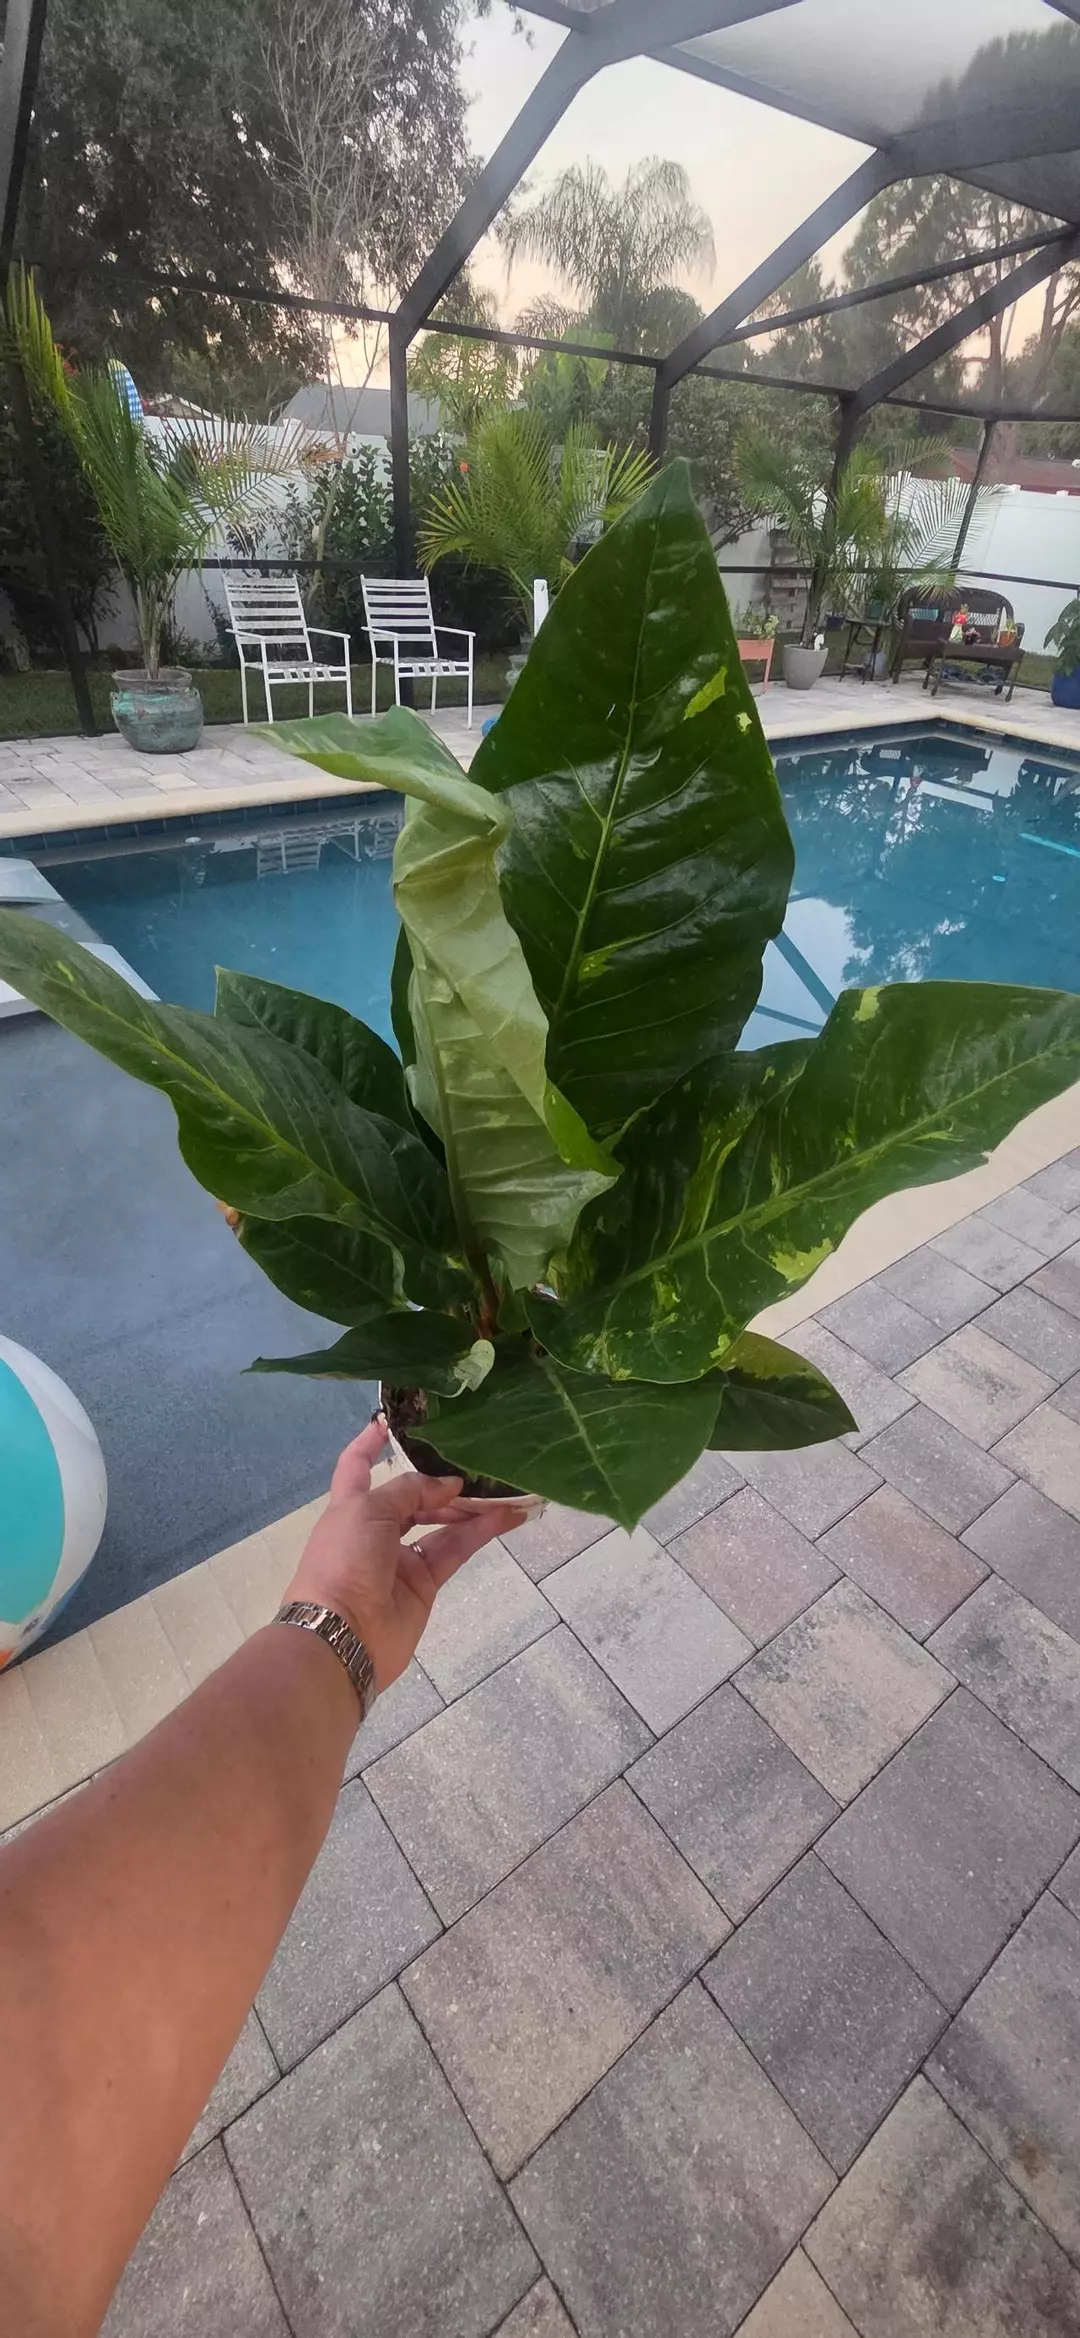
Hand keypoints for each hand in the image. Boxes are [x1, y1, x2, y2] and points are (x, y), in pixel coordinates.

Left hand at [283, 1417, 528, 1693]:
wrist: (342, 1635)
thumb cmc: (343, 1561)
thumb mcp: (369, 1511)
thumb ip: (411, 1491)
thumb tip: (448, 1486)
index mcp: (350, 1507)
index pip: (357, 1466)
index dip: (370, 1442)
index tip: (391, 1420)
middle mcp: (374, 1530)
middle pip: (410, 1497)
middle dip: (439, 1480)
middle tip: (476, 1461)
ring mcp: (400, 1559)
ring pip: (440, 1523)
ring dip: (469, 1507)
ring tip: (503, 1487)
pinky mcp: (424, 1584)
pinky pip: (456, 1550)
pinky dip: (480, 1533)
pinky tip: (507, 1516)